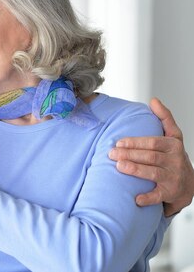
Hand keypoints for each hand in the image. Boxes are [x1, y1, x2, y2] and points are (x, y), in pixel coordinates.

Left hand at [109, 97, 193, 215]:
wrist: (187, 184)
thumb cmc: (173, 156)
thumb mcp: (173, 136)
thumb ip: (164, 118)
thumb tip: (154, 100)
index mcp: (173, 145)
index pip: (153, 142)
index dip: (135, 142)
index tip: (119, 142)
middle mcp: (175, 161)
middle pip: (150, 156)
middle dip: (129, 154)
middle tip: (111, 154)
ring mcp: (173, 178)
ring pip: (152, 172)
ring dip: (135, 170)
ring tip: (119, 166)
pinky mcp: (170, 194)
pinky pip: (158, 196)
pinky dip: (147, 197)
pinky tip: (135, 198)